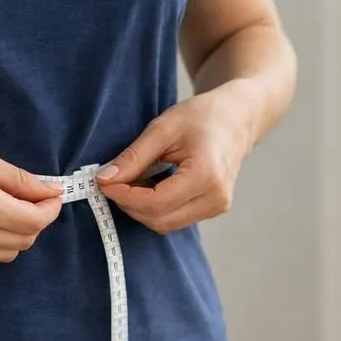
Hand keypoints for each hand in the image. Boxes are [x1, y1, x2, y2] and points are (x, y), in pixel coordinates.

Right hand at [0, 131, 62, 261]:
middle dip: (36, 220)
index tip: (52, 194)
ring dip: (17, 234)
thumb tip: (49, 190)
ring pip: (6, 254)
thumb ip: (18, 179)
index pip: (36, 222)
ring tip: (7, 207)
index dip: (51, 208)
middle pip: (25, 241)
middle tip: (29, 197)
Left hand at [95, 85, 256, 233]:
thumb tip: (105, 180)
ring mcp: (217, 206)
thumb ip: (133, 157)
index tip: (103, 182)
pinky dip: (155, 208)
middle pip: (159, 219)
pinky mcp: (213, 209)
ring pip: (166, 224)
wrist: (237, 119)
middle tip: (113, 181)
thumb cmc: (203, 116)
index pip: (156, 202)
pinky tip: (149, 186)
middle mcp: (216, 198)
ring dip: (141, 208)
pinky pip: (176, 219)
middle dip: (129, 204)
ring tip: (132, 181)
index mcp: (206, 175)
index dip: (124, 196)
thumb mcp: (163, 128)